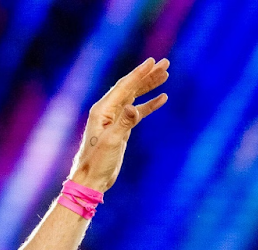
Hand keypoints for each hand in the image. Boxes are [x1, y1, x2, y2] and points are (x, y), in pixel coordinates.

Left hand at [69, 57, 169, 192]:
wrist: (91, 179)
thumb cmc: (97, 162)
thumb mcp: (112, 142)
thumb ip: (124, 124)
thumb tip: (134, 108)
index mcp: (102, 110)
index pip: (124, 87)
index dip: (139, 73)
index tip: (154, 61)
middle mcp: (107, 111)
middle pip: (130, 88)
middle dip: (147, 75)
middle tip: (165, 63)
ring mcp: (114, 119)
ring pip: (134, 97)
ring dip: (149, 86)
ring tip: (165, 75)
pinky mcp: (120, 129)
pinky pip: (137, 112)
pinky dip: (149, 105)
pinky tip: (162, 98)